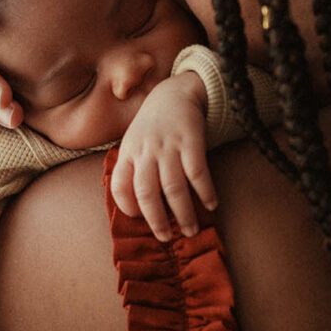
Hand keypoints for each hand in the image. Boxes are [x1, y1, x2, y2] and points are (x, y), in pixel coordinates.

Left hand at [110, 73, 217, 241]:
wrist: (175, 93)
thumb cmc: (153, 127)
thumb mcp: (134, 143)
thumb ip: (132, 170)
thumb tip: (136, 208)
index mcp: (128, 153)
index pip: (120, 186)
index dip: (128, 207)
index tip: (141, 220)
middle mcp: (146, 151)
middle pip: (147, 193)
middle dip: (157, 220)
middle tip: (166, 237)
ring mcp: (168, 146)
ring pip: (173, 188)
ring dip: (183, 213)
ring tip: (191, 230)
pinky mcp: (191, 141)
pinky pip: (197, 173)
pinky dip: (205, 192)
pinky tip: (211, 204)